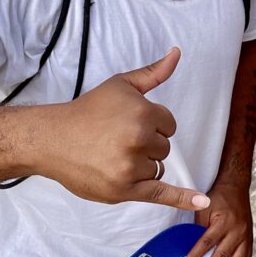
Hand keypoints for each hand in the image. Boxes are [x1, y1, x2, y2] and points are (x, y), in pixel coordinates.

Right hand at [36, 48, 209, 210]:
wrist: (53, 138)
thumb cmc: (88, 110)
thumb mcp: (121, 85)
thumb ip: (154, 72)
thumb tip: (177, 53)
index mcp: (142, 113)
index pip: (169, 125)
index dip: (152, 124)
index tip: (129, 123)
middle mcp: (138, 140)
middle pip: (165, 148)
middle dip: (146, 144)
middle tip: (117, 139)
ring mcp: (130, 167)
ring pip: (158, 168)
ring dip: (143, 165)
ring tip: (114, 155)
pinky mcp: (123, 190)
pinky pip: (160, 194)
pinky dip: (182, 199)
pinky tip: (202, 203)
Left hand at [183, 181, 253, 256]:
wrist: (237, 187)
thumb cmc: (219, 197)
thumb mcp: (205, 207)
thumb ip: (199, 226)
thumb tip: (189, 245)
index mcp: (223, 222)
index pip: (206, 242)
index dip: (195, 256)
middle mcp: (236, 231)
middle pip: (222, 256)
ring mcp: (245, 237)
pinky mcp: (249, 240)